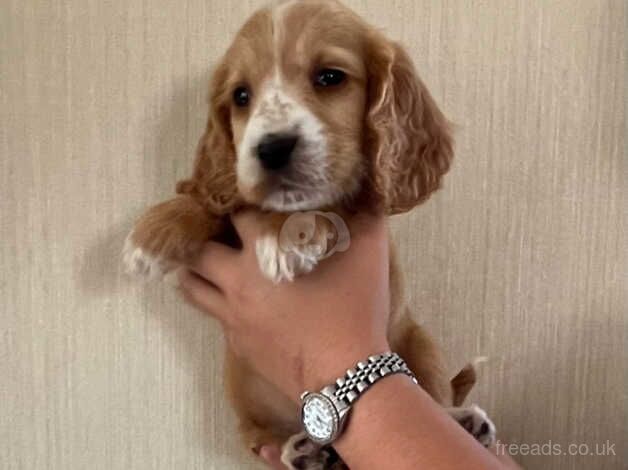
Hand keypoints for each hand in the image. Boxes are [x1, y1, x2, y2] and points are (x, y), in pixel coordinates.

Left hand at [178, 210, 390, 400]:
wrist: (347, 375)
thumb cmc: (354, 308)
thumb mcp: (370, 250)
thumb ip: (365, 213)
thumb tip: (365, 189)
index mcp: (262, 251)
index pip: (235, 214)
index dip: (237, 201)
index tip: (242, 197)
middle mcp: (237, 281)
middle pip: (198, 250)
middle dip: (202, 236)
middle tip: (213, 228)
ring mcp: (233, 316)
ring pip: (192, 287)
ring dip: (193, 270)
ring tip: (203, 260)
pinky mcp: (239, 344)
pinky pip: (215, 317)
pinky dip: (217, 302)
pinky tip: (233, 300)